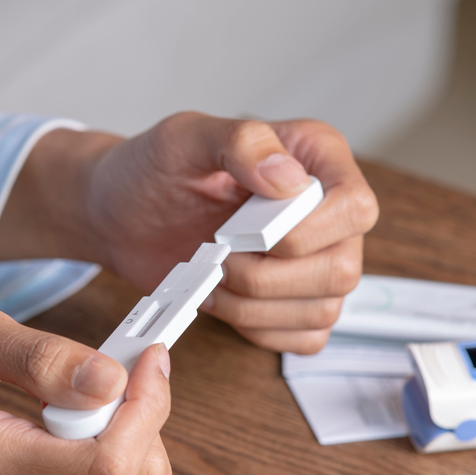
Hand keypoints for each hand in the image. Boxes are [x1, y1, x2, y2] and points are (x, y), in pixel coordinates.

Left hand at [0, 114, 378, 353]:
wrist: (119, 215)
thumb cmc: (151, 171)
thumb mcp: (184, 138)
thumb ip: (241, 142)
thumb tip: (289, 178)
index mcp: (315, 157)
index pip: (355, 206)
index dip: (309, 232)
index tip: (249, 232)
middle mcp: (326, 210)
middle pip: (342, 268)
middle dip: (270, 276)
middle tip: (220, 256)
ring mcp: (315, 261)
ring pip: (324, 308)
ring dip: (257, 306)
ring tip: (214, 277)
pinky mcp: (294, 302)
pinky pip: (305, 337)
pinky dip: (259, 328)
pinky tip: (224, 301)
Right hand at [0, 286, 171, 474]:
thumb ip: (40, 359)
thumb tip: (114, 382)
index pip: (111, 465)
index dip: (147, 406)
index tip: (144, 354)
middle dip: (142, 415)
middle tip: (115, 361)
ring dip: (128, 431)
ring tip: (84, 382)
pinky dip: (106, 448)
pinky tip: (73, 410)